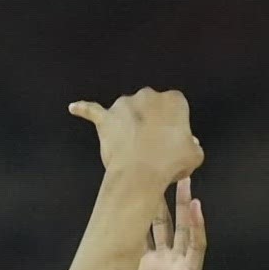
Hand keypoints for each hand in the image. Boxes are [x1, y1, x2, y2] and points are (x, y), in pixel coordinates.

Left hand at [69, 88, 203, 186]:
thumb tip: (189, 143)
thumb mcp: (194, 156)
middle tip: (155, 144)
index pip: (176, 107)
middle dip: (152, 121)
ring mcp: (124, 105)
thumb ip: (192, 145)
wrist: (141, 174)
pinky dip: (84, 109)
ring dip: (129, 122)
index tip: (173, 139)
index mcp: (174, 100)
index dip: (174, 124)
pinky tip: (74, 107)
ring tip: (133, 145)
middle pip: (151, 105)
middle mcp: (148, 95)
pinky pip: (92, 110)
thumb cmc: (170, 163)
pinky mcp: (106, 118)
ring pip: (128, 110)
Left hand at [127, 177, 206, 269]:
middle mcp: (163, 262)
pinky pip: (196, 247)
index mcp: (144, 266)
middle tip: (160, 168)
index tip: (132, 181)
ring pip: (183, 228)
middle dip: (162, 195)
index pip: (141, 229)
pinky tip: (197, 207)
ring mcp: (179, 267)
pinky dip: (197, 226)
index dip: (138, 206)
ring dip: (184, 204)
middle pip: (163, 221)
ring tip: (185, 178)